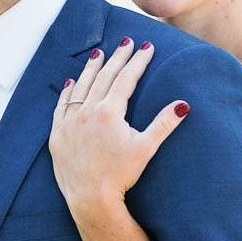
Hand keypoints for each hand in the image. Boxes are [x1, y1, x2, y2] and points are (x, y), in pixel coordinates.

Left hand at [50, 38, 189, 221]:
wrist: (90, 198)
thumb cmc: (120, 175)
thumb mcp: (145, 148)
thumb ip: (163, 124)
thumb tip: (183, 105)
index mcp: (110, 112)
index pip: (126, 79)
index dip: (138, 61)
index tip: (146, 47)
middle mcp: (87, 112)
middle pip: (104, 77)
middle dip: (117, 58)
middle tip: (126, 42)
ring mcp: (70, 122)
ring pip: (81, 87)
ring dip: (91, 68)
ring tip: (99, 53)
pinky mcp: (58, 135)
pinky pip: (61, 106)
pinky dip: (67, 92)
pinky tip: (70, 82)